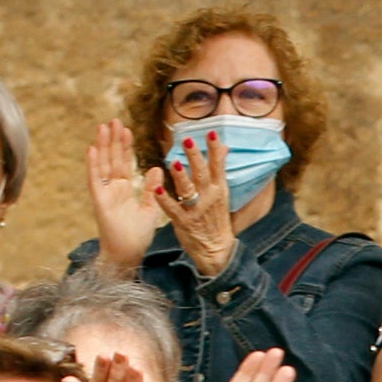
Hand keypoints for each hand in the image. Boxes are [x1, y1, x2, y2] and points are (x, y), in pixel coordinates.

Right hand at [87, 120, 164, 268]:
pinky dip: (93, 165)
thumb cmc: (137, 236)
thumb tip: (157, 168)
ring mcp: (104, 194)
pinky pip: (95, 180)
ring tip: (103, 127)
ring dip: (102, 146)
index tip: (126, 129)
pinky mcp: (99, 202)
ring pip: (102, 165)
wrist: (128, 255)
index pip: (124, 162)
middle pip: (112, 159)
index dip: (125, 146)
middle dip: (113, 140)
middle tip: (113, 120)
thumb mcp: (150, 208)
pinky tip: (92, 149)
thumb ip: (152, 189)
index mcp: (124, 190)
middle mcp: (112, 189)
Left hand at [157, 129, 239, 275]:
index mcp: (219, 189)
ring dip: (180, 176)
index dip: (214, 149)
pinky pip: (173, 210)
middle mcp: (209, 197)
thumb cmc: (216, 218)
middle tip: (187, 140)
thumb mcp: (222, 193)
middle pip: (201, 174)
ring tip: (173, 162)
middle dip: (195, 156)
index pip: (218, 166)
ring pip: (188, 190)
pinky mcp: (184, 222)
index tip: (210, 133)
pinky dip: (165, 200)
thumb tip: (224, 147)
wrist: (216, 249)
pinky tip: (157, 190)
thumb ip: (218, 169)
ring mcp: (196, 210)